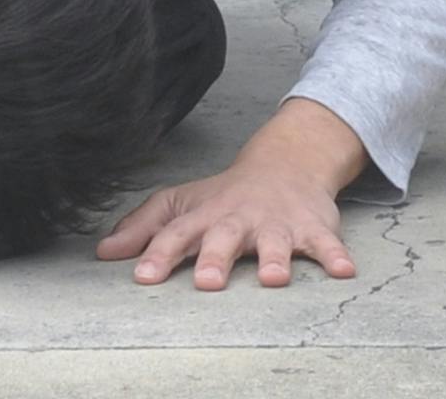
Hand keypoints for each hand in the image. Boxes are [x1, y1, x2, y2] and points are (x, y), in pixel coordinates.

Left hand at [96, 99, 364, 289]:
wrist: (287, 162)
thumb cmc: (225, 195)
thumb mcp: (181, 203)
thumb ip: (143, 228)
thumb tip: (102, 252)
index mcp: (205, 215)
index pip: (176, 233)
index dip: (159, 254)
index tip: (143, 276)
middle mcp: (239, 219)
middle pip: (225, 238)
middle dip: (217, 258)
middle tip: (207, 282)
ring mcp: (277, 223)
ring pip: (276, 241)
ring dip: (275, 259)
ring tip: (273, 280)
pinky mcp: (311, 227)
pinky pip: (326, 243)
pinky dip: (335, 256)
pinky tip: (343, 271)